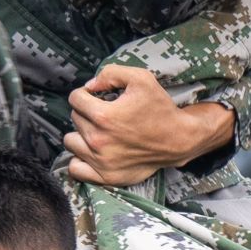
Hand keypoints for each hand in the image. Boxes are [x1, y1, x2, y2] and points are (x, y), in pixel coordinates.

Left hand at [64, 66, 232, 184]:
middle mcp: (98, 140)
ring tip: (98, 131)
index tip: (97, 97)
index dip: (85, 93)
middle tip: (106, 114)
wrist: (179, 139)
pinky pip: (75, 168)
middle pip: (74, 118)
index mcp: (103, 116)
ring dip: (81, 134)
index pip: (75, 99)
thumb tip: (89, 86)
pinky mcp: (105, 176)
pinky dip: (80, 160)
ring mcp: (100, 161)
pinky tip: (92, 151)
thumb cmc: (160, 108)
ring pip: (71, 142)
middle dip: (87, 112)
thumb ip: (110, 73)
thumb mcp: (141, 78)